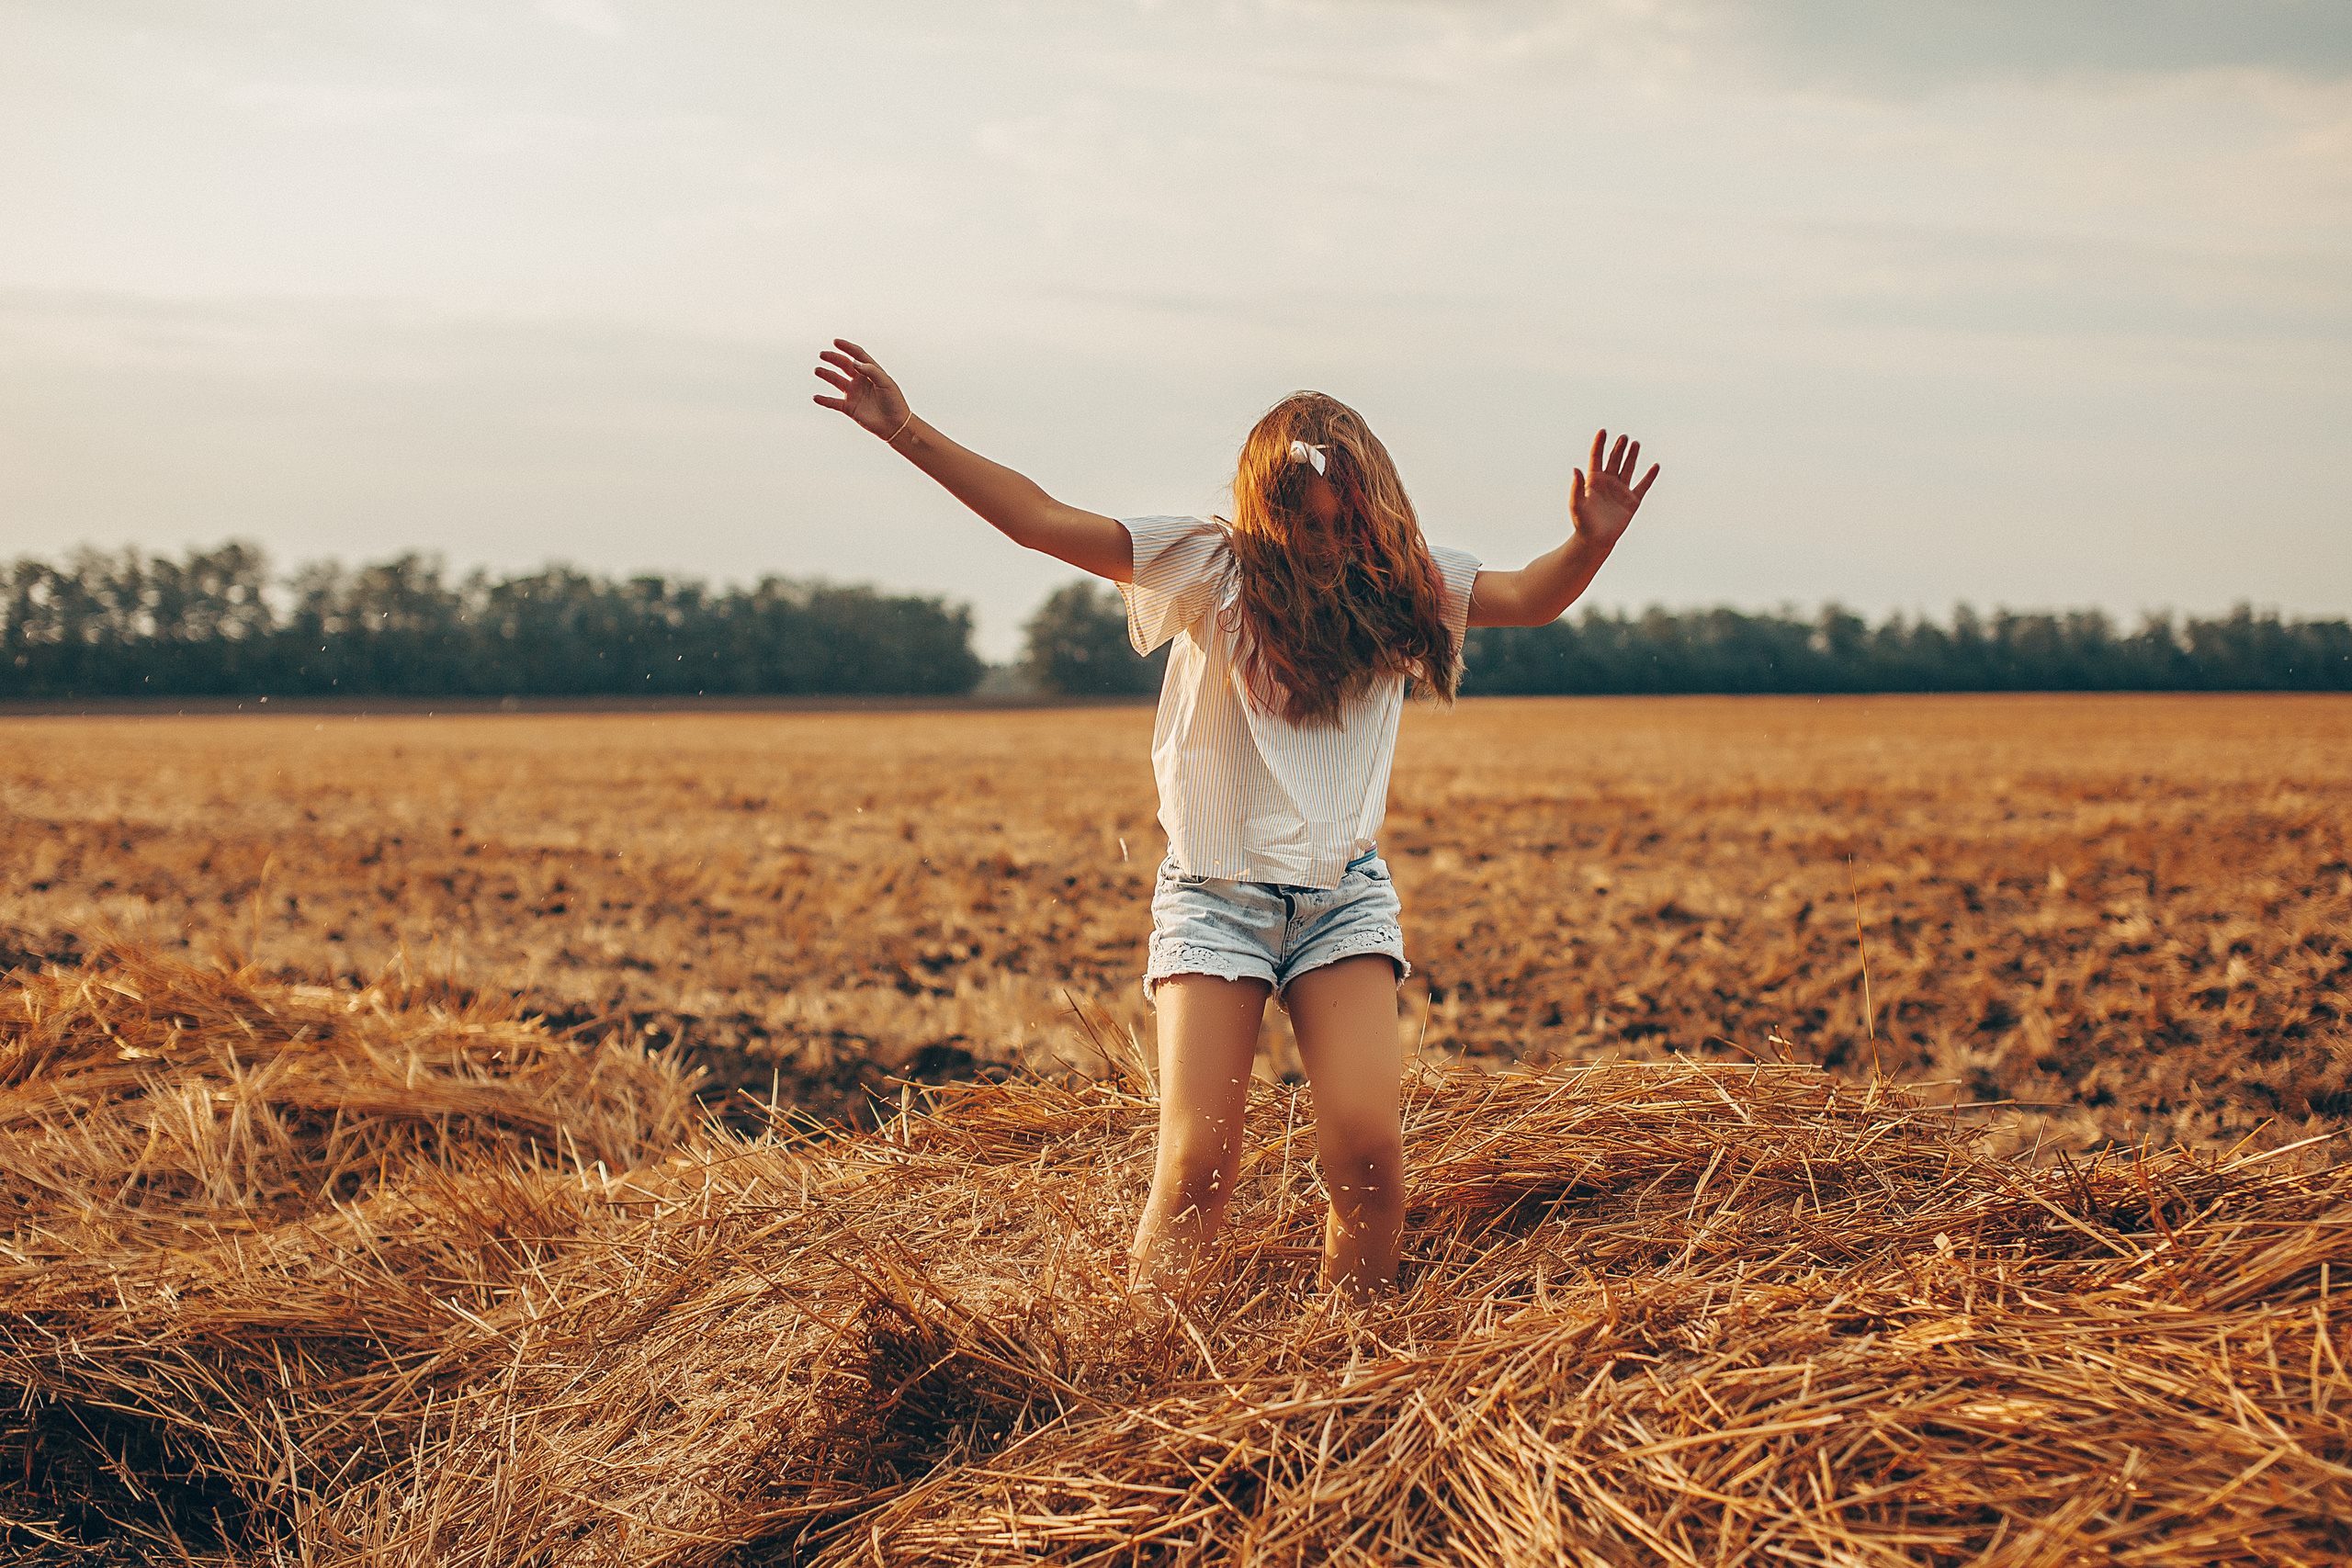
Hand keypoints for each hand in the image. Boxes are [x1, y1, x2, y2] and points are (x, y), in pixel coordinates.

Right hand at [812, 338, 913, 440]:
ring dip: (827, 375)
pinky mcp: (849, 408)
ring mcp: (854, 393)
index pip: (857, 355)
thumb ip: (871, 371)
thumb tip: (854, 362)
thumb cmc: (894, 402)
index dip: (847, 347)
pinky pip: (834, 402)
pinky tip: (816, 397)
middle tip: (822, 354)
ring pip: (836, 381)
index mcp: (871, 371)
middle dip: (833, 358)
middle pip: (844, 365)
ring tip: (817, 370)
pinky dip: (825, 400)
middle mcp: (860, 380)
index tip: (836, 342)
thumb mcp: (886, 383)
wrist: (895, 425)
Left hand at [1570, 429, 1659, 548]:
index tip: (1603, 431)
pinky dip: (1649, 477)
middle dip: (1618, 448)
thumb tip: (1575, 469)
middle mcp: (1608, 483)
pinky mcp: (1632, 502)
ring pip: (1628, 469)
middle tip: (1623, 437)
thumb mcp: (1577, 504)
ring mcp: (1621, 491)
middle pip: (1614, 460)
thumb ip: (1577, 487)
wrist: (1595, 541)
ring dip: (1631, 456)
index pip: (1596, 457)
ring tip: (1635, 443)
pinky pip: (1643, 486)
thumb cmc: (1582, 523)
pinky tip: (1655, 466)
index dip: (1599, 444)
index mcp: (1593, 481)